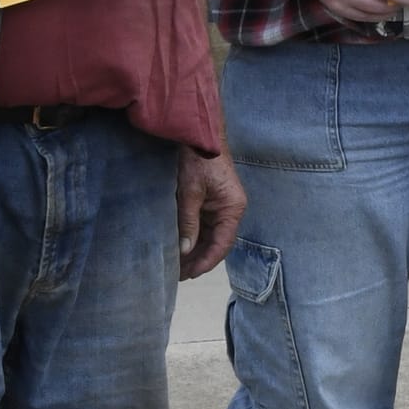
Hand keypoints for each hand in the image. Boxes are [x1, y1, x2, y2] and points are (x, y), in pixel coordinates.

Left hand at [177, 143, 245, 277]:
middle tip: (177, 274)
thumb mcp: (190, 192)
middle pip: (215, 243)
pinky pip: (203, 225)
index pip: (222, 244)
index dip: (206, 261)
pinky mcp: (210, 202)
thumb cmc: (198, 159)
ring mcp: (220, 206)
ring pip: (208, 236)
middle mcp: (230, 210)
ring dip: (194, 250)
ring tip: (175, 264)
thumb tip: (185, 250)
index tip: (190, 274)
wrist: (197, 134)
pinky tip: (178, 246)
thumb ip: (188, 222)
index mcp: (232, 208)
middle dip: (197, 259)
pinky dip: (191, 236)